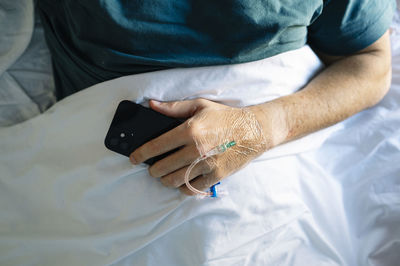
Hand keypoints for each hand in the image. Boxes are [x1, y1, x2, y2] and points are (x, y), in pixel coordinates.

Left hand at [129, 98, 269, 194]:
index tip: (134, 158)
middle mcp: (196, 149)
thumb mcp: (200, 105)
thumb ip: (174, 107)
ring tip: (165, 176)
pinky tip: (182, 182)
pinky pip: (192, 189)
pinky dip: (183, 188)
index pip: (157, 146)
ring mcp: (207, 165)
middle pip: (163, 168)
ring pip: (175, 181)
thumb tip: (152, 105)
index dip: (141, 154)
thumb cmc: (226, 117)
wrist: (254, 130)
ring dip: (165, 180)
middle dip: (153, 170)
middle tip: (152, 168)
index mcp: (189, 130)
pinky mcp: (216, 176)